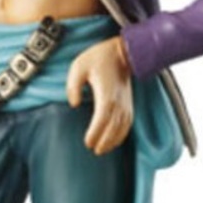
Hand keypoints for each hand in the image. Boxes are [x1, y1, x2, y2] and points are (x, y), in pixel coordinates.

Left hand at [66, 36, 133, 154]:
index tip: (88, 143)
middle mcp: (119, 101)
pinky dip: (121, 134)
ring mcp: (126, 103)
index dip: (96, 133)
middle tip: (94, 150)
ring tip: (102, 150)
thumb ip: (73, 86)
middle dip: (105, 141)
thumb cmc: (98, 58)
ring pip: (122, 128)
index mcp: (106, 94)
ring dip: (113, 140)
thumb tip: (74, 104)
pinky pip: (128, 124)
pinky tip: (114, 141)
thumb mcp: (78, 67)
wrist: (122, 52)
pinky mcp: (129, 104)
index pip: (102, 118)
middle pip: (113, 127)